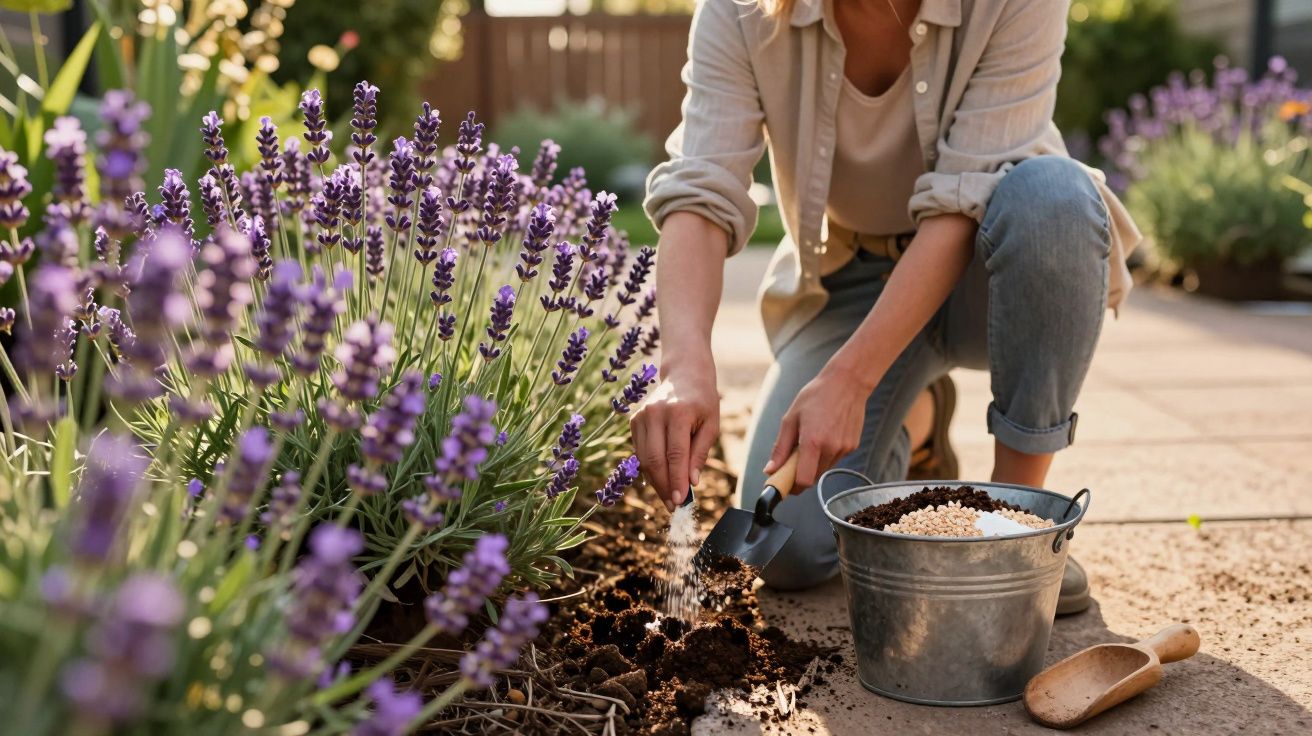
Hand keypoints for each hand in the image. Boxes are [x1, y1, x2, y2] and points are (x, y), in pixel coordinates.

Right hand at [630, 359, 719, 511]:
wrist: (684, 374)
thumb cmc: (703, 401)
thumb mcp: (711, 425)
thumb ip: (700, 453)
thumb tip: (691, 482)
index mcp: (678, 412)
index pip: (675, 454)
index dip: (676, 481)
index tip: (680, 502)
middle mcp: (655, 413)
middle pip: (654, 459)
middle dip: (663, 486)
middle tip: (673, 506)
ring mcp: (641, 416)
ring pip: (644, 458)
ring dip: (655, 481)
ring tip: (668, 497)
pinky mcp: (634, 420)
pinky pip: (640, 452)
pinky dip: (649, 469)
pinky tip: (661, 479)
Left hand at [765, 361, 873, 489]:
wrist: (847, 382)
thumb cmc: (815, 396)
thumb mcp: (791, 418)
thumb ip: (780, 447)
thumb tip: (770, 469)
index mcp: (813, 442)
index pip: (803, 480)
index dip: (792, 486)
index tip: (784, 483)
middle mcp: (831, 448)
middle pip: (813, 477)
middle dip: (800, 474)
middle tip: (792, 460)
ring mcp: (844, 448)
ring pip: (824, 469)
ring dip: (814, 464)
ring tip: (811, 440)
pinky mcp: (852, 446)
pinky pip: (835, 459)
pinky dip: (826, 454)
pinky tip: (825, 434)